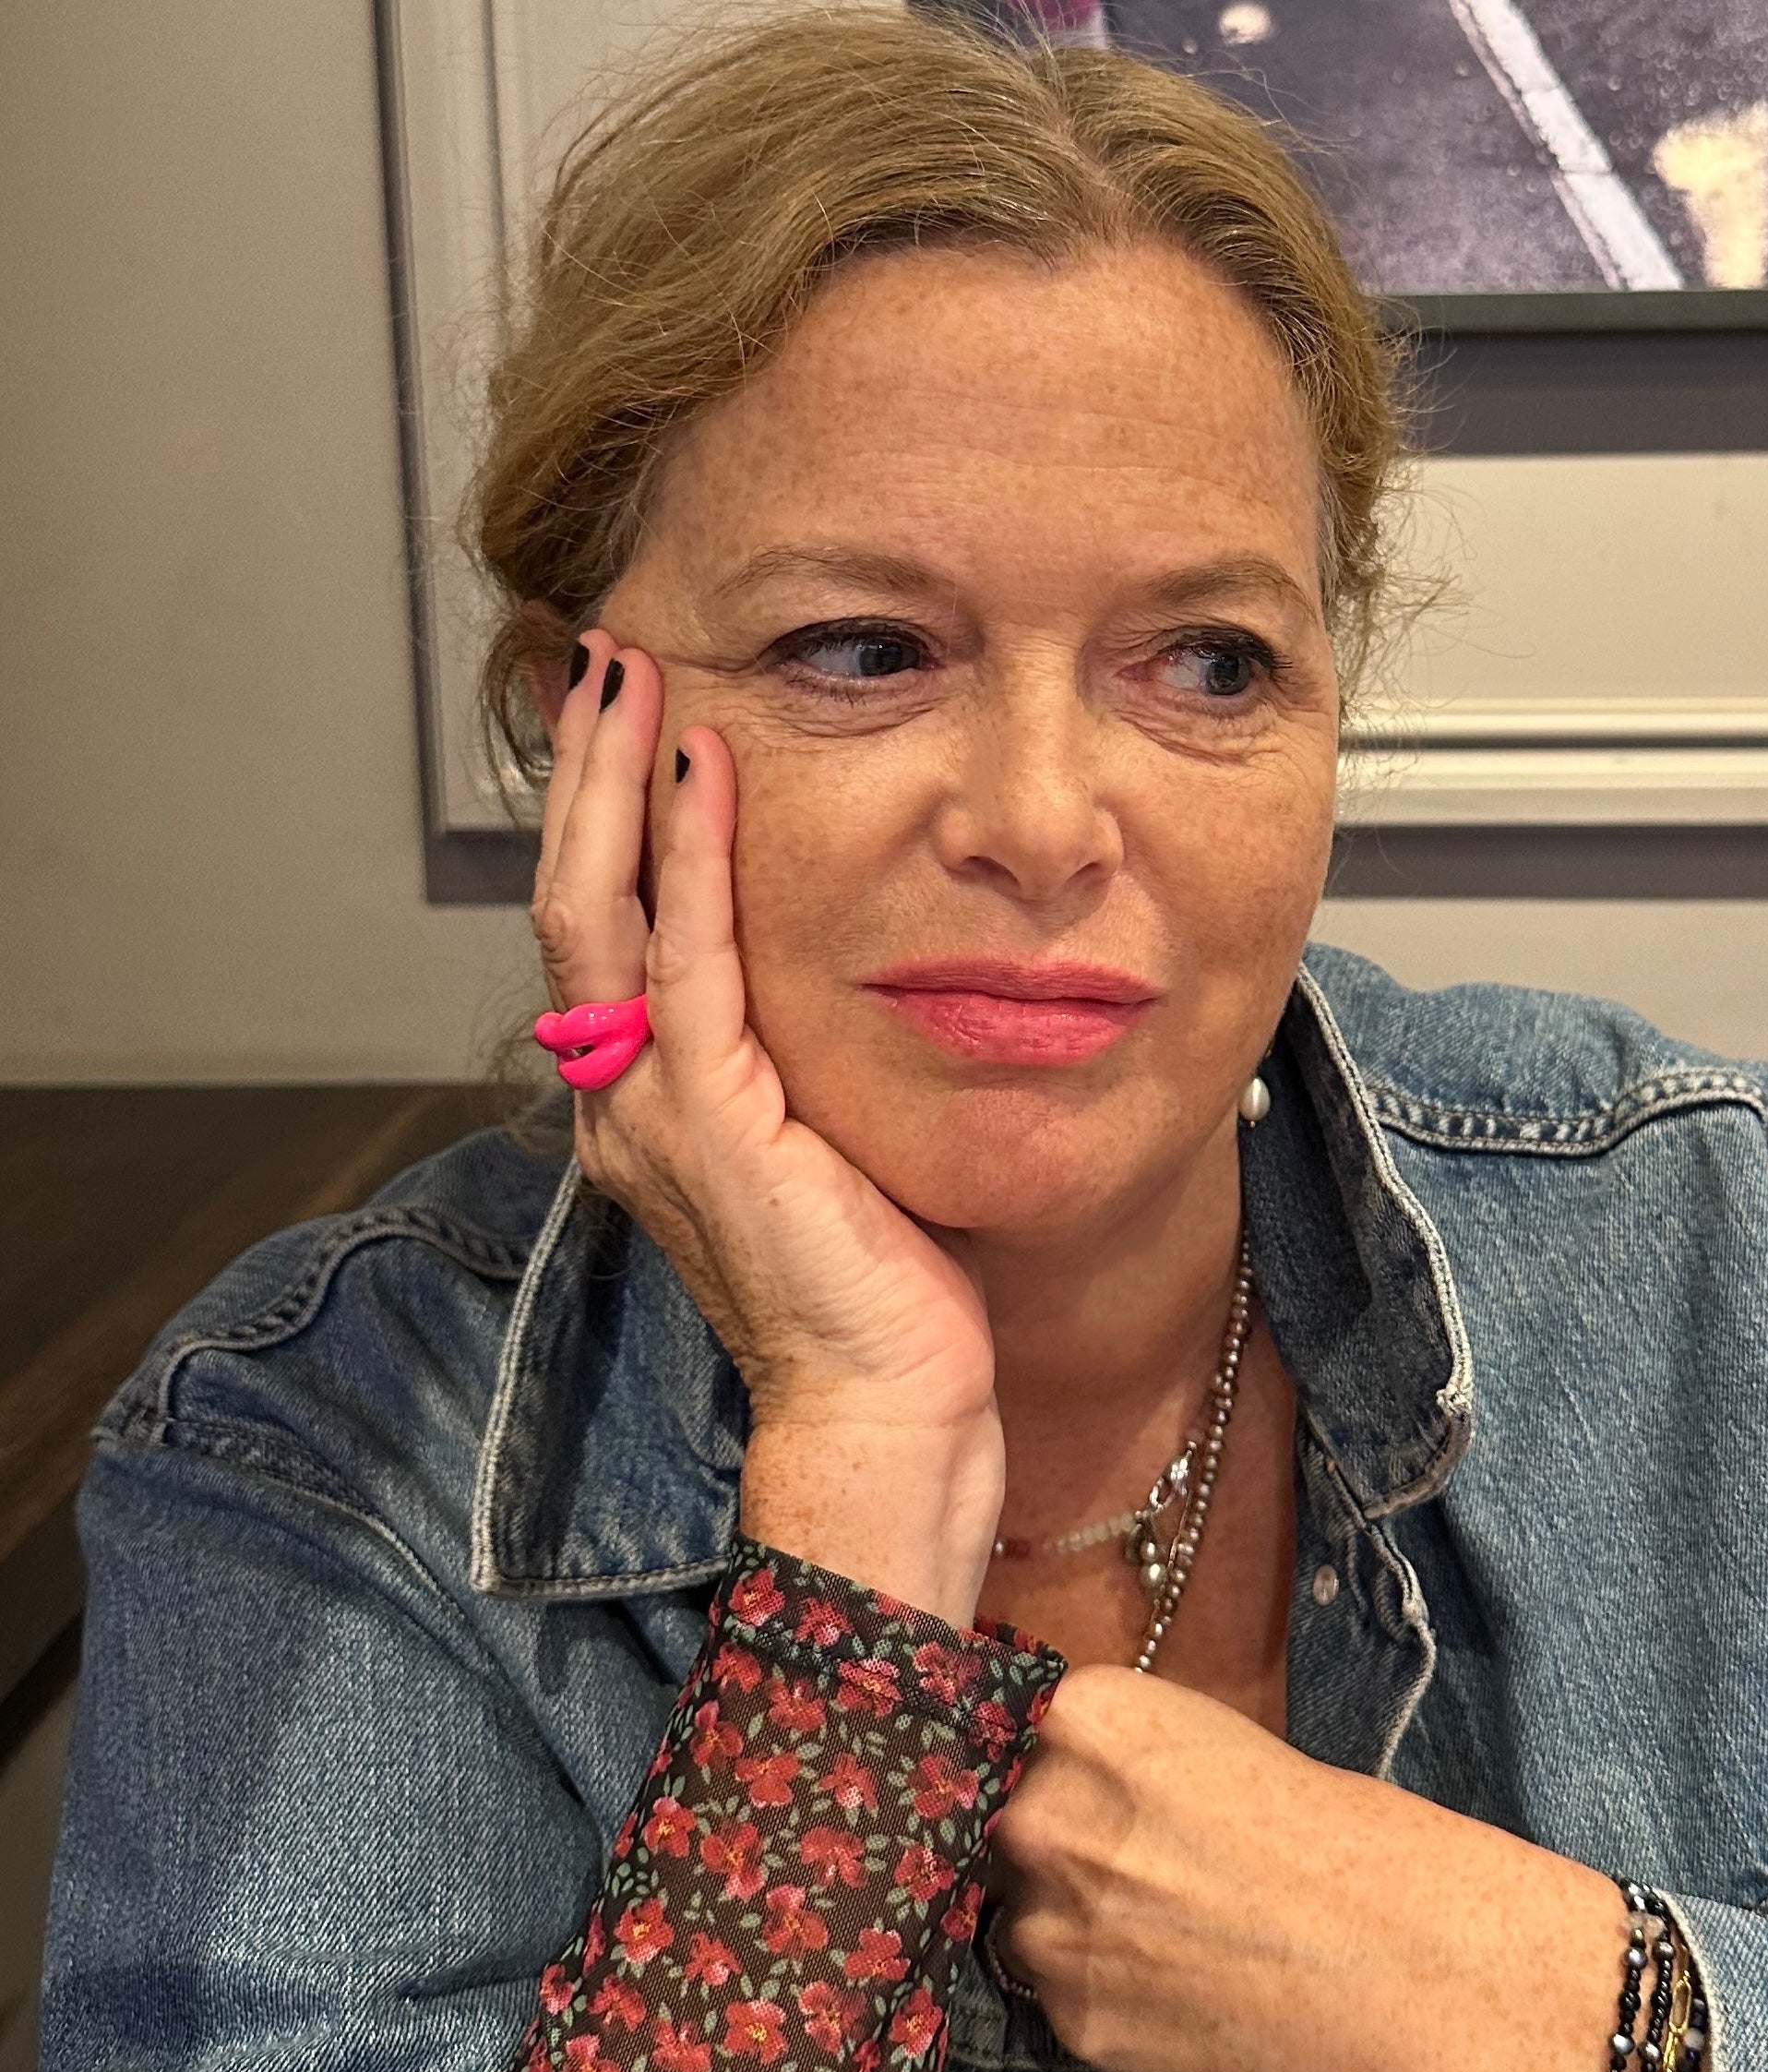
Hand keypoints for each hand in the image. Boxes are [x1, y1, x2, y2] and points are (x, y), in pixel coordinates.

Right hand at [532, 634, 1002, 1617]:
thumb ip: (814, 1067)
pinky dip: (690, 856)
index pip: (608, 934)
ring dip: (614, 781)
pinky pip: (688, 961)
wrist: (886, 1413)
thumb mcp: (842, 1150)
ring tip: (629, 669)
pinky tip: (705, 768)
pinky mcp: (711, 1123)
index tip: (633, 720)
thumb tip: (859, 978)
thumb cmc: (886, 1299)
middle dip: (585, 773)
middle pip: (574, 902)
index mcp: (653, 1110)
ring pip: (601, 912)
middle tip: (603, 655)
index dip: (608, 822)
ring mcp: (653, 1112)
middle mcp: (626, 1103)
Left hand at [990, 1666, 1707, 2071]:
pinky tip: (1191, 2000)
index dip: (1059, 1772)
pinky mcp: (1071, 2022)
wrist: (1413, 1968)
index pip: (1021, 1735)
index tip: (1094, 1798)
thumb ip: (1136, 1769)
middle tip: (1144, 1878)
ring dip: (1077, 1934)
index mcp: (1089, 1718)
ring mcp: (1048, 1924)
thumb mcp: (1233, 1752)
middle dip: (1061, 1854)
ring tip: (1175, 1948)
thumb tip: (1085, 1801)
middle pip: (1008, 1830)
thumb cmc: (1355, 1840)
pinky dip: (1113, 2003)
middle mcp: (1043, 1812)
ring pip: (1027, 1923)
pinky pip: (1067, 2004)